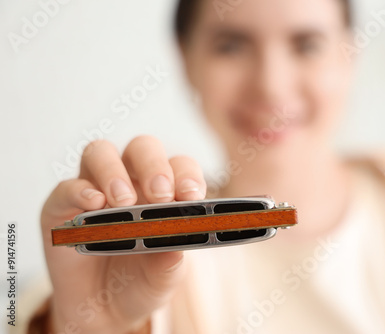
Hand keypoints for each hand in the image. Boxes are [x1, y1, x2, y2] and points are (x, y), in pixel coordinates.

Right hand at [41, 136, 206, 333]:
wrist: (104, 312)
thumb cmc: (141, 282)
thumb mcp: (163, 277)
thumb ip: (170, 261)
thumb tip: (177, 244)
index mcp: (165, 192)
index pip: (179, 166)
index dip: (187, 175)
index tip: (192, 196)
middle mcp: (131, 182)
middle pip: (142, 149)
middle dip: (154, 166)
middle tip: (161, 195)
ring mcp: (96, 190)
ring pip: (101, 153)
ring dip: (114, 172)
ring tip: (123, 202)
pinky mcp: (63, 207)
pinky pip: (68, 186)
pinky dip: (81, 191)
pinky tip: (94, 204)